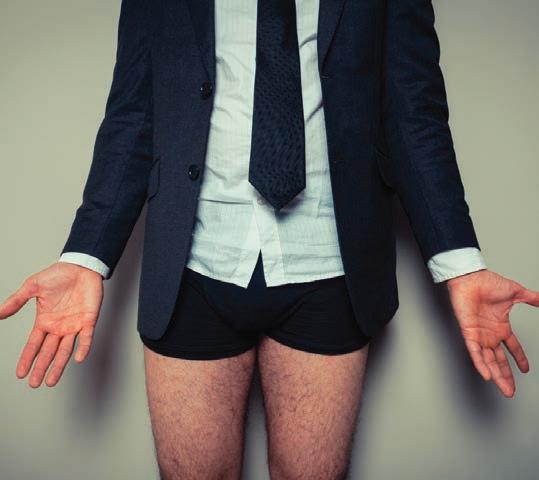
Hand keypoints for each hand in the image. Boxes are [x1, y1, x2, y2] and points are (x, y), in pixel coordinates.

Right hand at [0, 262, 102, 387]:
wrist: (81, 266)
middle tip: (35, 384)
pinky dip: (83, 347)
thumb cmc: (58, 275)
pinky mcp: (89, 319)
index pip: (34, 344)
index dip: (28, 359)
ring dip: (59, 365)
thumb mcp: (33, 287)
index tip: (20, 374)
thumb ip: (16, 301)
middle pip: (48, 352)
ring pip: (66, 350)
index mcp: (45, 321)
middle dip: (41, 368)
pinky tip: (78, 358)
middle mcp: (59, 327)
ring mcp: (74, 325)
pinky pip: (86, 337)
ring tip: (51, 381)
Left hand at [446, 269, 538, 396]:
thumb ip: (531, 298)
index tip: (525, 370)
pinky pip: (474, 352)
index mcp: (500, 326)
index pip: (512, 347)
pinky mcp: (469, 332)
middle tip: (511, 391)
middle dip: (505, 376)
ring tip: (504, 390)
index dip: (519, 359)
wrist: (470, 277)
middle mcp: (490, 333)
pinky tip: (487, 376)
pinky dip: (480, 364)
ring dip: (496, 376)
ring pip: (488, 361)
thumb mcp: (516, 293)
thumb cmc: (487, 282)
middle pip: (499, 360)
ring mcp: (479, 334)